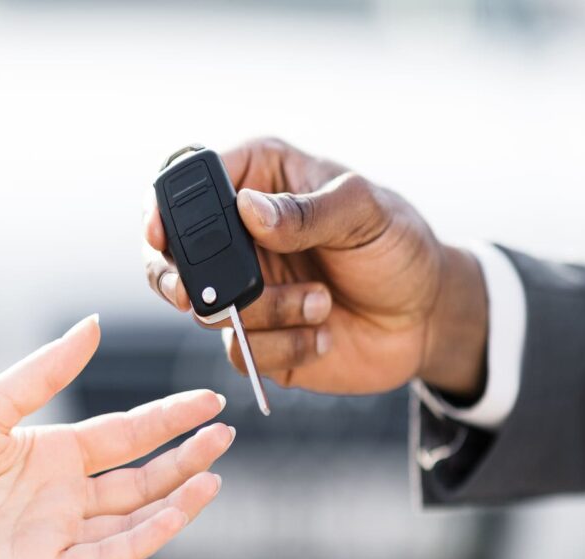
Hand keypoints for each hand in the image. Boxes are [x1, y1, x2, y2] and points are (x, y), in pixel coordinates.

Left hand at [0, 315, 232, 558]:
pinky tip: (174, 512)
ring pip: (134, 518)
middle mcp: (63, 495)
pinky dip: (145, 537)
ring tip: (214, 474)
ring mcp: (57, 533)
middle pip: (140, 476)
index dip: (169, 418)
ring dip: (176, 498)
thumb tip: (92, 326)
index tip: (208, 401)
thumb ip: (46, 370)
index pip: (126, 434)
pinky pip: (107, 557)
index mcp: (52, 453)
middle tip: (224, 433)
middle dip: (184, 455)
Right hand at [143, 138, 487, 396]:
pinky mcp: (256, 339)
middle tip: (197, 295)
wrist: (425, 316)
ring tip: (320, 304)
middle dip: (180, 279)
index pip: (191, 181)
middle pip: (170, 253)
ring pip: (205, 309)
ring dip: (265, 313)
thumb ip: (307, 211)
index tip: (160, 234)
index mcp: (259, 180)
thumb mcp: (366, 213)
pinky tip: (323, 336)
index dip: (163, 206)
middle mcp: (240, 235)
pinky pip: (238, 352)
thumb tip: (247, 209)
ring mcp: (244, 288)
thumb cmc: (398, 246)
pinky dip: (283, 348)